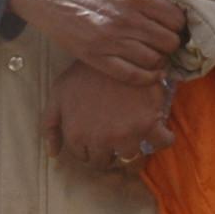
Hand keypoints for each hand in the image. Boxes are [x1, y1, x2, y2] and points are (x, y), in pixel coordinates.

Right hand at [16, 0, 191, 86]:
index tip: (176, 24)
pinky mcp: (95, 57)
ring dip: (161, 58)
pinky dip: (147, 77)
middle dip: (173, 41)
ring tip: (158, 52)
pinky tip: (152, 72)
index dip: (181, 23)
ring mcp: (109, 41)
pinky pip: (131, 75)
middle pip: (168, 41)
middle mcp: (125, 20)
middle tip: (168, 39)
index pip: (176, 19)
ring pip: (153, 59)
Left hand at [46, 66, 175, 173]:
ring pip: (132, 156)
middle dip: (109, 153)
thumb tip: (54, 154)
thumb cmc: (84, 72)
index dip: (90, 149)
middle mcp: (101, 140)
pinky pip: (163, 142)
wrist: (114, 52)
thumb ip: (50, 125)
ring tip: (134, 135)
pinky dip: (163, 139)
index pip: (84, 157)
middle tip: (115, 138)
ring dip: (132, 149)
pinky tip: (159, 132)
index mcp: (77, 135)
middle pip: (106, 161)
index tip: (97, 139)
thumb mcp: (58, 95)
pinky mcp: (150, 123)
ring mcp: (127, 134)